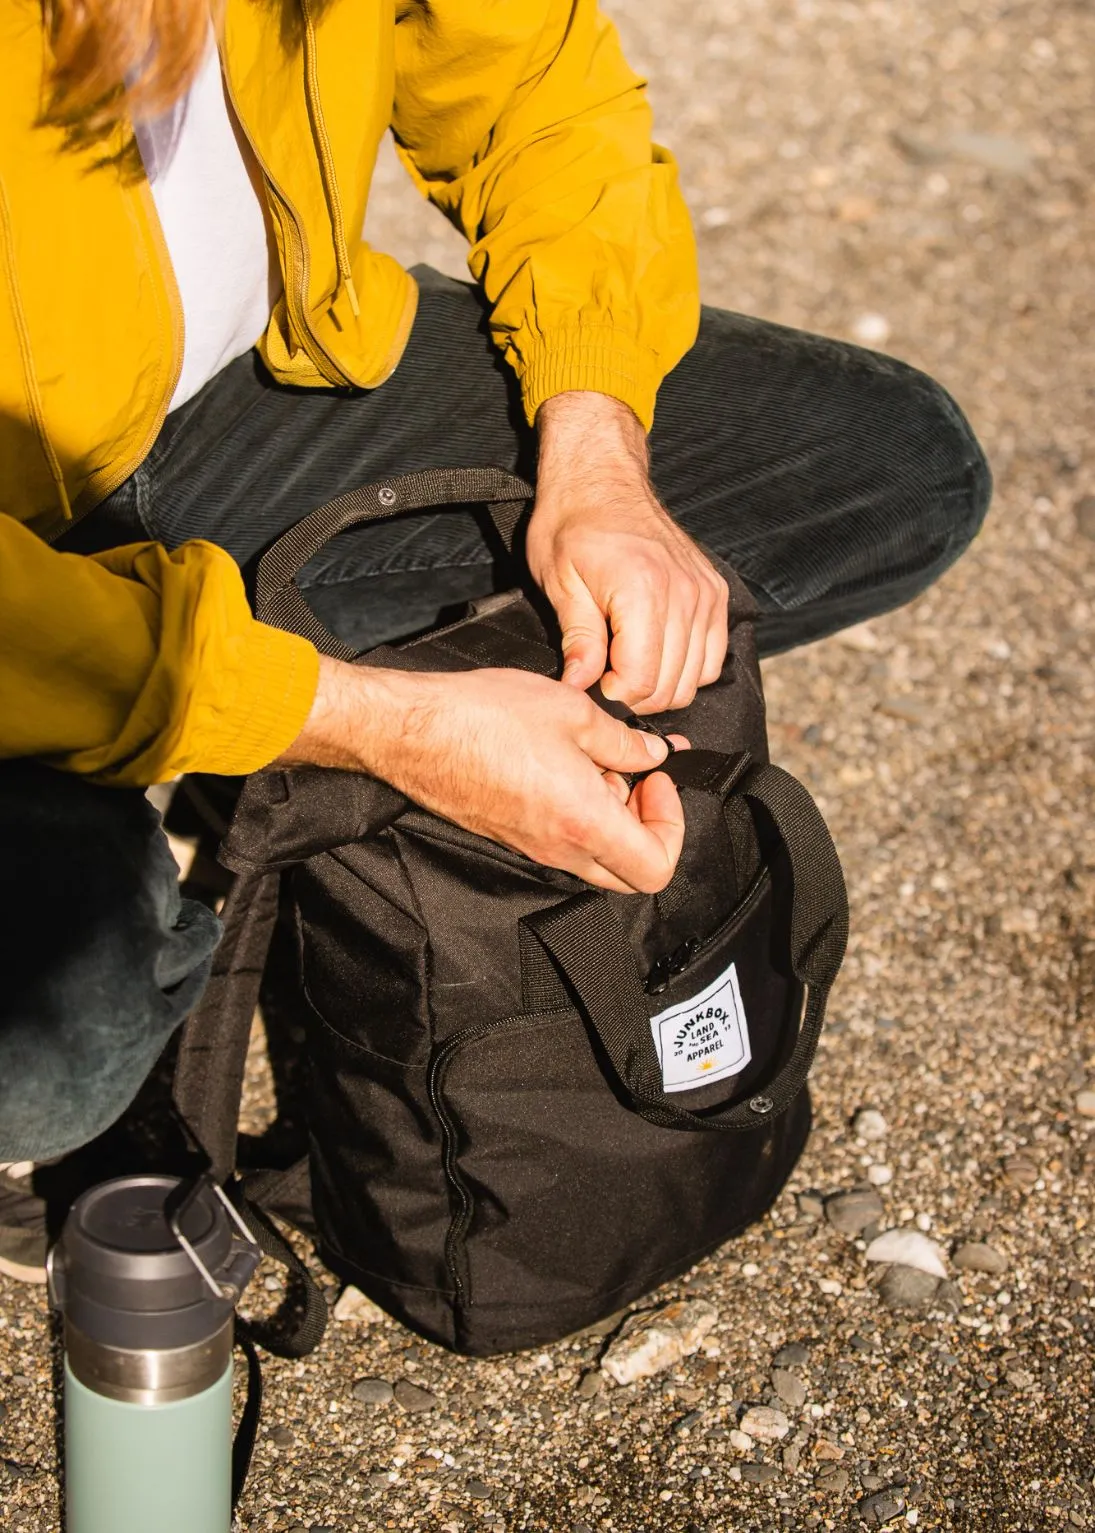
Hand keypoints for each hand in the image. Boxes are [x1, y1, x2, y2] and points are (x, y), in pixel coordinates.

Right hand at [275, 656, 688, 892]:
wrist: (411, 731)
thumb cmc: (483, 718)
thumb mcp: (573, 712)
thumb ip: (625, 742)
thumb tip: (655, 755)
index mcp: (584, 823)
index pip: (657, 868)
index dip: (672, 827)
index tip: (656, 782)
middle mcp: (560, 849)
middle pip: (630, 873)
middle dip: (646, 827)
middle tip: (636, 778)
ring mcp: (532, 848)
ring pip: (596, 858)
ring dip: (611, 817)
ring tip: (595, 763)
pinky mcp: (511, 836)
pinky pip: (563, 843)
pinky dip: (579, 813)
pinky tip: (565, 764)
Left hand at [528, 391, 728, 712]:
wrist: (602, 478)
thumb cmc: (572, 525)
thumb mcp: (560, 581)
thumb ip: (577, 639)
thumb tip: (579, 687)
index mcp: (642, 591)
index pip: (641, 680)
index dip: (612, 696)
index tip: (591, 683)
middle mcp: (684, 594)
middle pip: (671, 687)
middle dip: (635, 697)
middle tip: (605, 680)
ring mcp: (706, 594)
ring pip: (695, 678)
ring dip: (661, 687)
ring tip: (628, 668)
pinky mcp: (715, 593)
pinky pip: (713, 657)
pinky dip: (688, 670)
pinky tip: (656, 656)